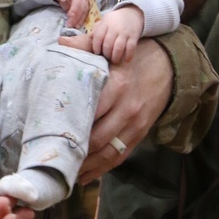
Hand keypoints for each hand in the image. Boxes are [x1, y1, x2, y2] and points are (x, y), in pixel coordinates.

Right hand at [47, 0, 89, 28]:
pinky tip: (62, 0)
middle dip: (77, 16)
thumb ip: (73, 15)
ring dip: (73, 8)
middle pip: (82, 6)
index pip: (85, 11)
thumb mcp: (70, 7)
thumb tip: (73, 25)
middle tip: (71, 24)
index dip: (81, 19)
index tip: (77, 27)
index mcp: (84, 1)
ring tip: (68, 16)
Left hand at [67, 37, 174, 182]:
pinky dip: (102, 169)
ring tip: (65, 173)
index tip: (49, 134)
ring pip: (108, 152)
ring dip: (87, 166)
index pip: (91, 111)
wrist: (169, 67)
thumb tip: (59, 42)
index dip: (71, 126)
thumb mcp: (111, 50)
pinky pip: (120, 157)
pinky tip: (85, 176)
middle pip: (98, 138)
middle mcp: (128, 108)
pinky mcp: (140, 135)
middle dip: (76, 152)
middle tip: (53, 159)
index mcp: (118, 85)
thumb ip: (85, 47)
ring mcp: (136, 124)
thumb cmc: (133, 58)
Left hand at [91, 6, 144, 63]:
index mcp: (105, 24)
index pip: (98, 36)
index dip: (96, 46)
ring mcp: (125, 32)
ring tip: (114, 60)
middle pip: (108, 44)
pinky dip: (128, 56)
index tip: (97, 52)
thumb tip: (88, 39)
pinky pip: (130, 48)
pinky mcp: (134, 36)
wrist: (131, 14)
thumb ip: (97, 30)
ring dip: (115, 57)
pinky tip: (125, 60)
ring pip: (118, 47)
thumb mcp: (104, 21)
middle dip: (106, 54)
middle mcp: (114, 28)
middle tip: (106, 58)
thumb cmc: (114, 21)